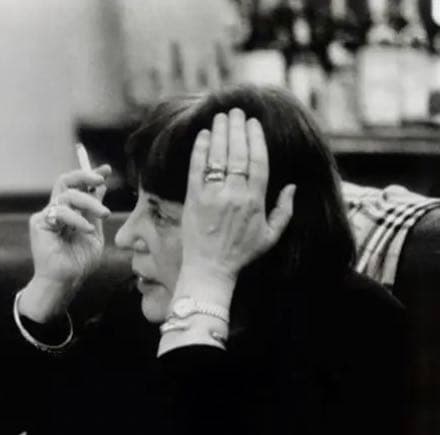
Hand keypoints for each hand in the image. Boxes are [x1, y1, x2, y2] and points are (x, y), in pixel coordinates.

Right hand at [28, 166, 112, 289]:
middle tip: (101, 180)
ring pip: (67, 195)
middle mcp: (56, 211)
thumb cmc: (78, 262)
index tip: (107, 170)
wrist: (65, 281)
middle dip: (84, 176)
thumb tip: (102, 188)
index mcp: (69, 212)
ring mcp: (46, 216)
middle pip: (65, 181)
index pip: (78, 187)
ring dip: (88, 201)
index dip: (91, 176)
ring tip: (104, 214)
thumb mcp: (94, 232)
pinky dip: (76, 219)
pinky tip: (87, 229)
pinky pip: (60, 212)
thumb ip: (95, 211)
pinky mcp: (39, 224)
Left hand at [179, 108, 294, 286]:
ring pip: (218, 158)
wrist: (210, 270)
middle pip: (237, 154)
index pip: (258, 162)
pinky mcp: (193, 200)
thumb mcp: (271, 236)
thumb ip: (284, 211)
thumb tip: (292, 187)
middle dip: (237, 129)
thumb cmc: (241, 254)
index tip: (254, 123)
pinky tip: (203, 135)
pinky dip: (200, 151)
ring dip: (219, 134)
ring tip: (220, 117)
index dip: (256, 139)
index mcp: (255, 200)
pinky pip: (196, 170)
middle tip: (236, 111)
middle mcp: (234, 195)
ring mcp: (212, 196)